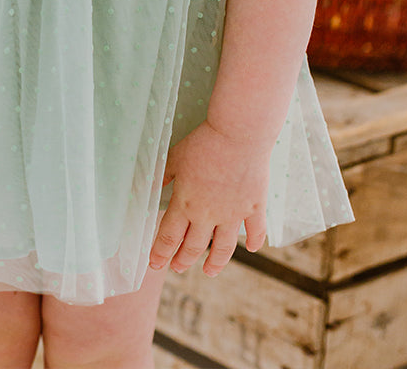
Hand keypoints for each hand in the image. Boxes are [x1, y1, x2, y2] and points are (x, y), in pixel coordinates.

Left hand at [149, 121, 269, 276]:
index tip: (155, 264)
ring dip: (215, 262)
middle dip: (183, 260)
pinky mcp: (255, 207)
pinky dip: (254, 242)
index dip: (161, 252)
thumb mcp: (176, 156)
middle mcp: (208, 215)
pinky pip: (256, 230)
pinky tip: (251, 248)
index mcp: (186, 203)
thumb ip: (164, 175)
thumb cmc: (204, 142)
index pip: (169, 236)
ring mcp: (233, 214)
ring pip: (223, 247)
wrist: (238, 134)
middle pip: (193, 246)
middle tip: (177, 268)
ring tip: (208, 271)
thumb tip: (150, 187)